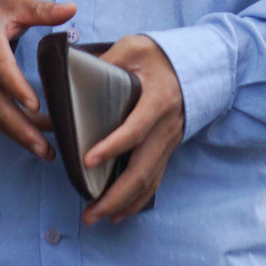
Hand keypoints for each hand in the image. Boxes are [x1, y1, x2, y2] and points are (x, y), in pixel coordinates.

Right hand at [0, 0, 74, 156]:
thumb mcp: (14, 7)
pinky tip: (33, 141)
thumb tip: (71, 8)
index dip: (17, 87)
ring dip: (20, 135)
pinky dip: (12, 131)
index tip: (35, 105)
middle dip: (21, 127)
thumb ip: (42, 10)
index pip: (1, 68)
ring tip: (45, 151)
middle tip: (45, 146)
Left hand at [82, 35, 183, 223]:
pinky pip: (153, 181)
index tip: (87, 161)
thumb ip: (107, 61)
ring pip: (148, 182)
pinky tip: (117, 213)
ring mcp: (168, 142)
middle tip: (89, 211)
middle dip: (115, 195)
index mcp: (157, 101)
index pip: (134, 130)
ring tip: (95, 217)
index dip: (112, 147)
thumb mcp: (134, 48)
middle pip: (142, 170)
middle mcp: (165, 128)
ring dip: (122, 204)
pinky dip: (136, 201)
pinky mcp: (166, 150)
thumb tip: (70, 76)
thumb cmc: (159, 56)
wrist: (195, 65)